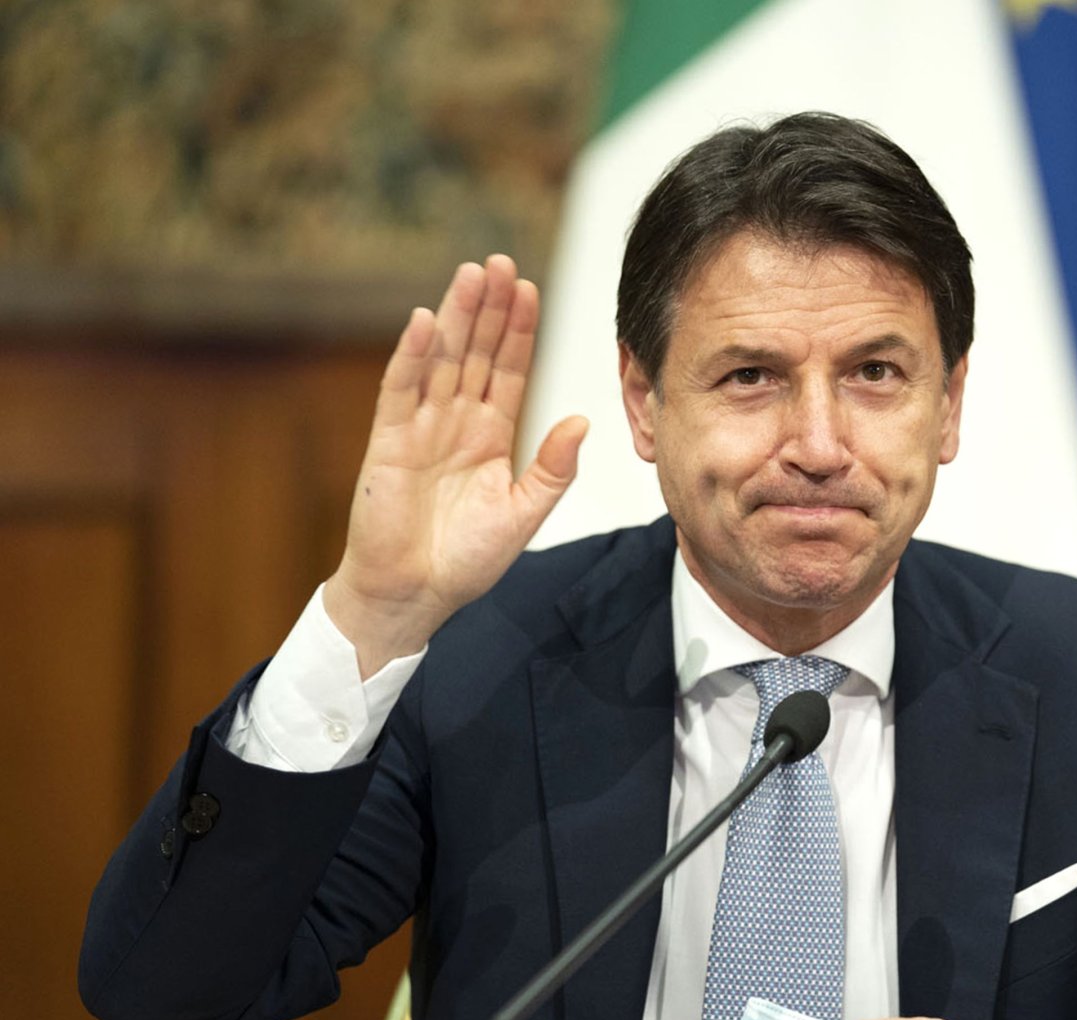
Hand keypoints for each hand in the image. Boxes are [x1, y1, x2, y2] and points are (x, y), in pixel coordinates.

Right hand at [324, 255, 587, 676]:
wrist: (415, 595)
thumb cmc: (465, 560)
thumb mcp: (523, 512)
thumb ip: (553, 468)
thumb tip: (582, 419)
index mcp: (490, 435)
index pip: (507, 370)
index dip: (518, 330)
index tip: (530, 289)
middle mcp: (456, 421)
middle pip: (474, 352)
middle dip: (488, 308)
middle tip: (500, 262)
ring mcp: (421, 427)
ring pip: (440, 360)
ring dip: (454, 317)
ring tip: (470, 274)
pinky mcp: (389, 443)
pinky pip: (400, 391)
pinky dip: (410, 356)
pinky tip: (423, 321)